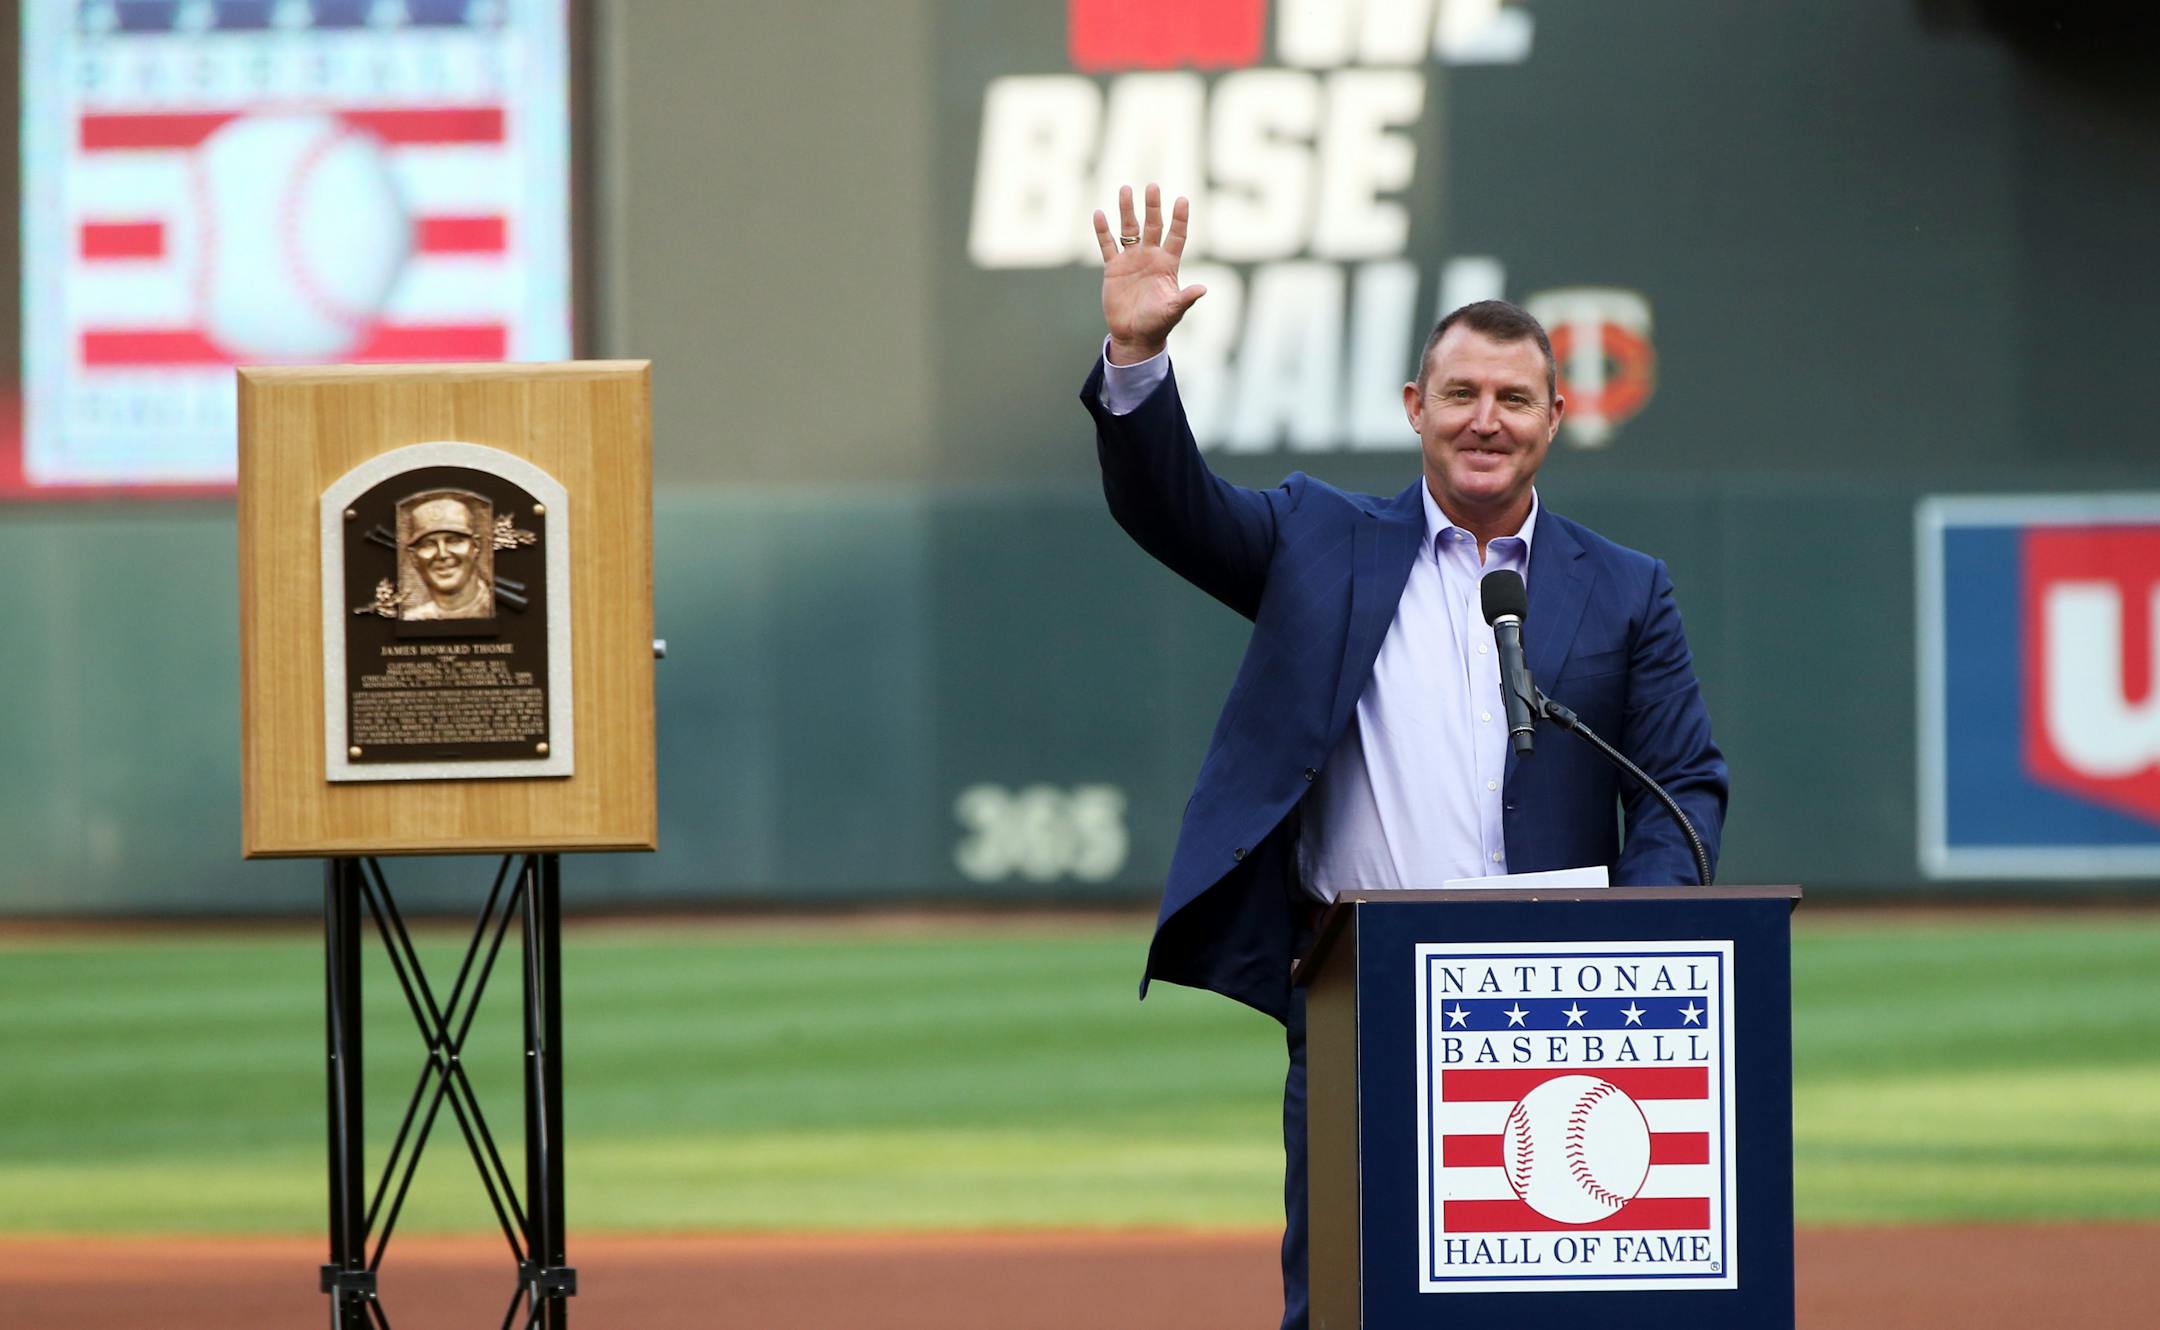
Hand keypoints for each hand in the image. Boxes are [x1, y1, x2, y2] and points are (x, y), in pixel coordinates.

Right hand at [1094, 183, 1206, 365]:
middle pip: (1152, 226)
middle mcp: (1150, 257)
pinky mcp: (1113, 268)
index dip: (1179, 219)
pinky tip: (1099, 214)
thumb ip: (1186, 298)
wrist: (1134, 335)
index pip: (1176, 236)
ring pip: (1129, 230)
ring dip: (1127, 210)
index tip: (1182, 200)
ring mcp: (1131, 260)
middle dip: (1152, 207)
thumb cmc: (1158, 324)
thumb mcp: (1173, 311)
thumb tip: (1203, 289)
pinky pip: (1107, 245)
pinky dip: (1102, 231)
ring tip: (1125, 189)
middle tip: (1152, 186)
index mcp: (1167, 264)